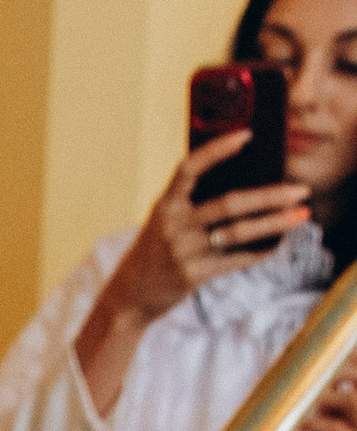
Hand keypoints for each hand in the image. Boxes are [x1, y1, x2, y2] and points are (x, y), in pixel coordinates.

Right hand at [77, 136, 311, 408]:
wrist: (129, 295)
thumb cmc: (156, 250)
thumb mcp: (165, 220)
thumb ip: (192, 202)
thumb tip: (245, 185)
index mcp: (165, 204)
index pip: (190, 167)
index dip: (217, 149)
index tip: (247, 135)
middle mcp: (174, 225)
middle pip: (230, 204)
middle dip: (270, 196)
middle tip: (301, 189)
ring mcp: (184, 251)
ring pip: (239, 232)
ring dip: (275, 224)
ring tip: (301, 215)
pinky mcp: (193, 275)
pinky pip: (236, 260)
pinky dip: (260, 251)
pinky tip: (278, 243)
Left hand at [308, 355, 356, 430]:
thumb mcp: (333, 420)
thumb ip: (332, 397)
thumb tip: (315, 368)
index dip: (352, 357)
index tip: (326, 355)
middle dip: (340, 370)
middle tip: (315, 376)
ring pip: (354, 402)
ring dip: (326, 396)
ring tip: (305, 403)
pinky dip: (316, 425)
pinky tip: (301, 426)